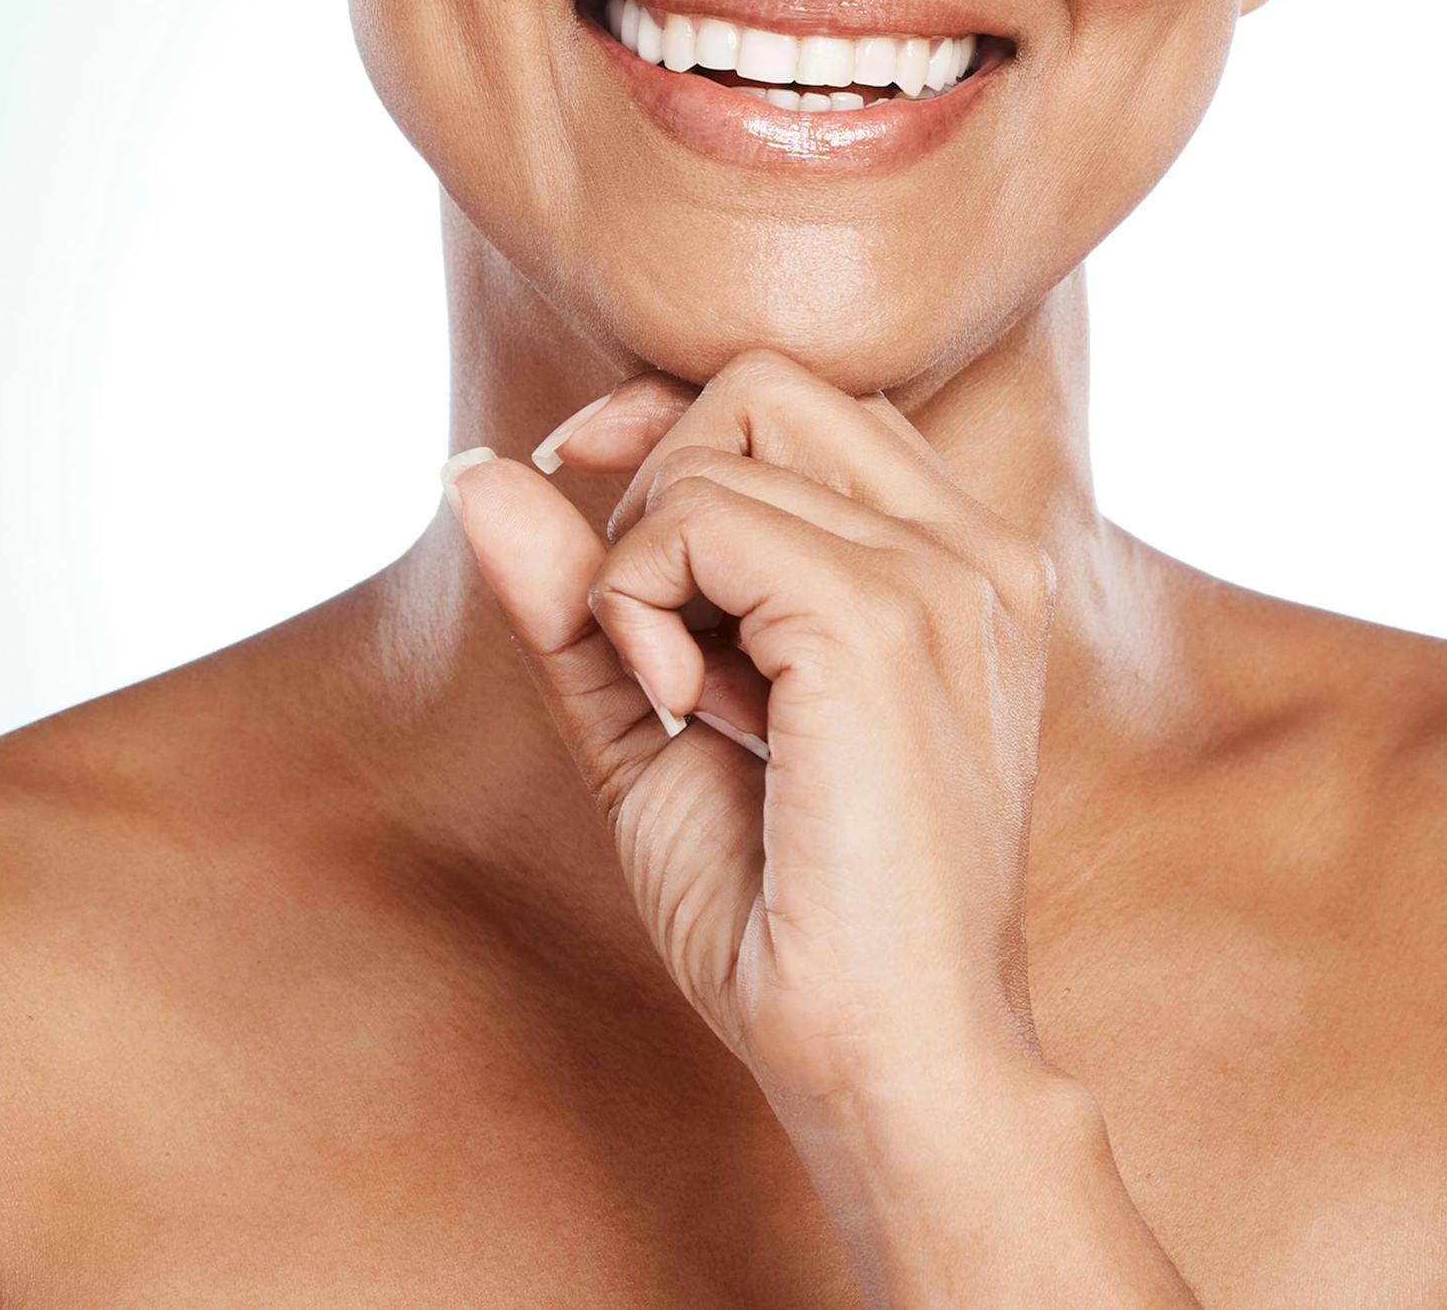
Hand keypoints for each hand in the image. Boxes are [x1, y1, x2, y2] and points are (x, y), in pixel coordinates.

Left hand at [440, 347, 1060, 1121]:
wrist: (884, 1062)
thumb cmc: (792, 915)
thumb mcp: (659, 717)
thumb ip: (581, 591)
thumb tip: (475, 465)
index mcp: (958, 562)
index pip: (800, 396)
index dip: (674, 422)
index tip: (588, 481)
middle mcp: (971, 546)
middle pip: (761, 385)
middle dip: (657, 485)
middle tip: (654, 644)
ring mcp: (939, 575)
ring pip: (716, 446)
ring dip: (642, 568)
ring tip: (687, 702)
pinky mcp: (881, 619)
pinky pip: (696, 521)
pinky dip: (638, 604)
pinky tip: (686, 711)